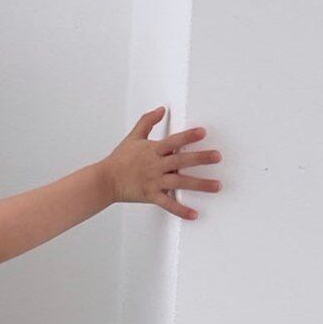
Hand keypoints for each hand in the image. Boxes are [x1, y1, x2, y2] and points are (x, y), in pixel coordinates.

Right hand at [101, 106, 222, 219]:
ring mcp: (154, 182)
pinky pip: (168, 204)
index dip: (187, 136)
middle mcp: (155, 166)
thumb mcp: (133, 137)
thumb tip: (161, 109)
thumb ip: (147, 122)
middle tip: (217, 157)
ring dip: (200, 185)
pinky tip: (194, 214)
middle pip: (181, 161)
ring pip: (180, 182)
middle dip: (200, 158)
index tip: (202, 133)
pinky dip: (181, 210)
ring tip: (216, 186)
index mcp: (152, 151)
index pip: (173, 141)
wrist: (105, 180)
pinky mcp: (151, 196)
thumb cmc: (119, 160)